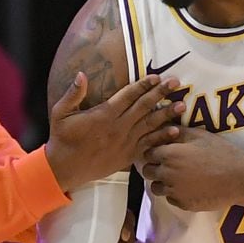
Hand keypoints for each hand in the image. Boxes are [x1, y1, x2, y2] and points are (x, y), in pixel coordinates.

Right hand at [46, 74, 183, 192]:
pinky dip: (162, 138)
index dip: (143, 85)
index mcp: (104, 114)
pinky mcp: (128, 156)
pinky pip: (148, 145)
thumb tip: (82, 74)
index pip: (128, 96)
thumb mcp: (61, 113)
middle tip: (176, 82)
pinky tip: (175, 131)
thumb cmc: (63, 138)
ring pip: (150, 125)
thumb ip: (73, 93)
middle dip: (161, 94)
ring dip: (167, 114)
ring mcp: (125, 142)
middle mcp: (118, 127)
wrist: (66, 168)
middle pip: (144, 107)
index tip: (157, 76)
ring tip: (182, 105)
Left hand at [140, 126, 243, 211]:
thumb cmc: (221, 152)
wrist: (240, 178)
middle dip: (155, 167)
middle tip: (169, 164)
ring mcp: (174, 191)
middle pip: (148, 171)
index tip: (163, 151)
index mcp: (169, 155)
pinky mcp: (183, 205)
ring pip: (156, 188)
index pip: (148, 153)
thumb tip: (163, 127)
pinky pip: (170, 199)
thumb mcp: (199, 135)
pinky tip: (189, 187)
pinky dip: (175, 194)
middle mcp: (167, 174)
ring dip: (162, 182)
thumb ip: (177, 131)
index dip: (155, 151)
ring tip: (178, 177)